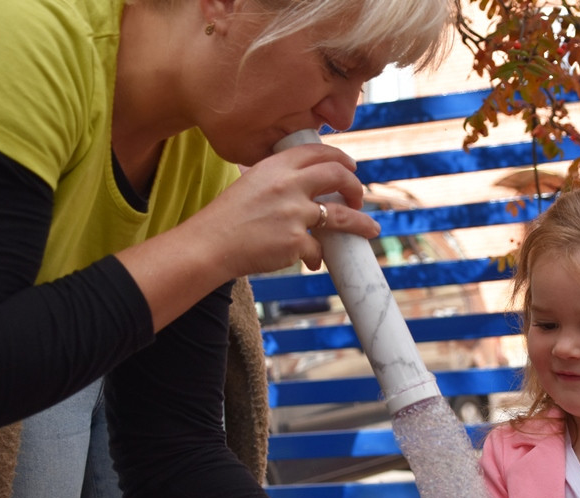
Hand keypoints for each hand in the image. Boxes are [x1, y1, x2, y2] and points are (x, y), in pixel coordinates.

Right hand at [194, 142, 380, 278]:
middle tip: (359, 199)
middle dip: (355, 188)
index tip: (351, 168)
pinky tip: (312, 261)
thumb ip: (279, 181)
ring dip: (361, 224)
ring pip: (342, 217)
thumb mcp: (250, 184)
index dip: (339, 159)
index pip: (317, 153)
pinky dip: (317, 257)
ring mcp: (294, 214)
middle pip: (337, 176)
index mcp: (275, 167)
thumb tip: (307, 187)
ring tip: (372, 230)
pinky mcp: (296, 241)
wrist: (208, 245)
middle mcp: (288, 185)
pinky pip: (318, 249)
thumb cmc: (226, 218)